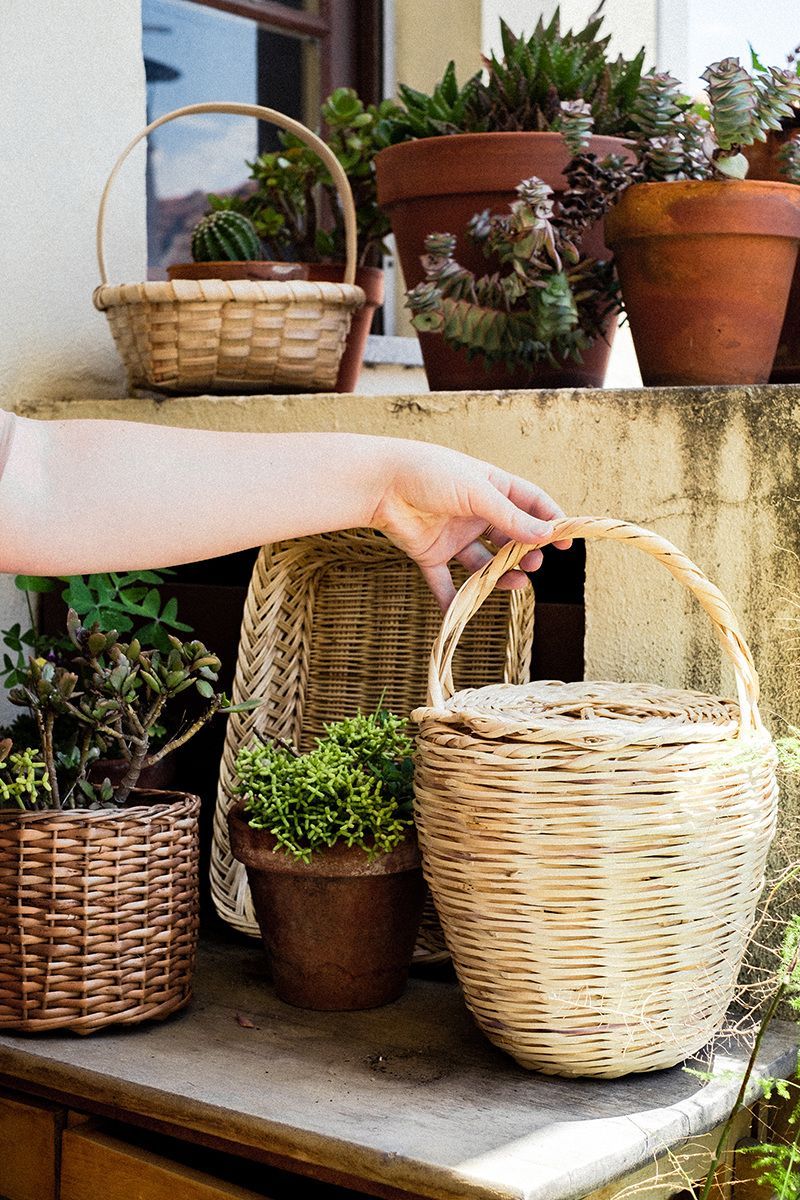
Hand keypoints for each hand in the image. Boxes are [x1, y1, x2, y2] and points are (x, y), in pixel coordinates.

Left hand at [370, 441, 570, 609]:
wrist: (379, 483)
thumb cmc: (430, 474)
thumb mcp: (477, 492)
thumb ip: (510, 517)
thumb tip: (546, 536)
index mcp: (490, 487)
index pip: (530, 504)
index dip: (550, 521)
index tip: (566, 542)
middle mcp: (474, 513)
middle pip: (509, 537)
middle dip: (525, 553)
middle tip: (534, 565)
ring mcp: (453, 535)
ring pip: (484, 562)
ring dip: (500, 576)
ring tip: (515, 584)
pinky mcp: (430, 553)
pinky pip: (444, 582)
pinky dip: (451, 601)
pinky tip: (458, 615)